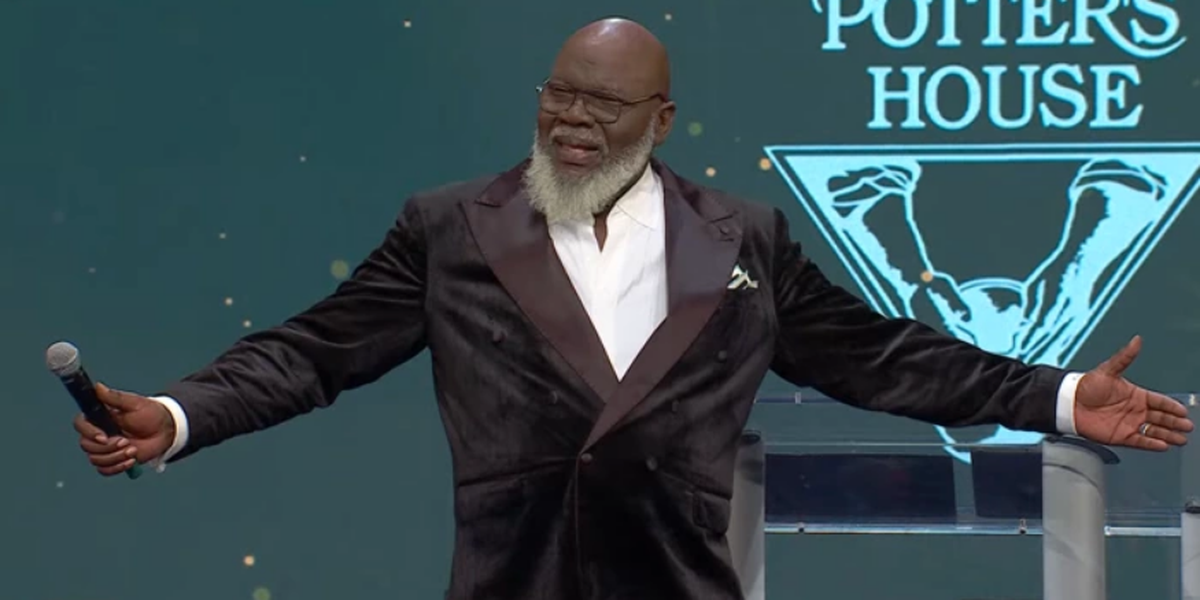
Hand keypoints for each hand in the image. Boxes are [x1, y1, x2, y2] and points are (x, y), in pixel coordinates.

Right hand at [72, 383, 174, 475]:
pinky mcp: (113, 460)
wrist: (165, 430)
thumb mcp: (134, 403)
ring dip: (115, 457)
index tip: (104, 436)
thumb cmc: (150, 413)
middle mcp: (98, 433)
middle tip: (126, 442)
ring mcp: (105, 448)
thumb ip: (115, 397)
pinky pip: (105, 470)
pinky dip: (117, 468)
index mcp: (99, 417)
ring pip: (95, 459)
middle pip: (86, 445)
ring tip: (133, 450)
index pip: (80, 424)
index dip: (89, 432)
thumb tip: (97, 387)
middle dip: (106, 447)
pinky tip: (131, 460)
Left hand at [1074, 336, 1193, 450]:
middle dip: (1175, 422)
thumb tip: (1137, 340)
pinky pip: (1140, 441)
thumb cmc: (1086, 386)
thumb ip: (1124, 357)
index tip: (1183, 410)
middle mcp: (1135, 410)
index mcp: (1135, 394)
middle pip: (1161, 417)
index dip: (1171, 406)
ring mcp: (1129, 423)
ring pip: (1154, 431)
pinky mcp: (1120, 436)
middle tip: (1188, 426)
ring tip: (1182, 439)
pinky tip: (1163, 445)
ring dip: (1168, 435)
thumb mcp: (1108, 370)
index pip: (1159, 401)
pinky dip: (1151, 444)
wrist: (1068, 403)